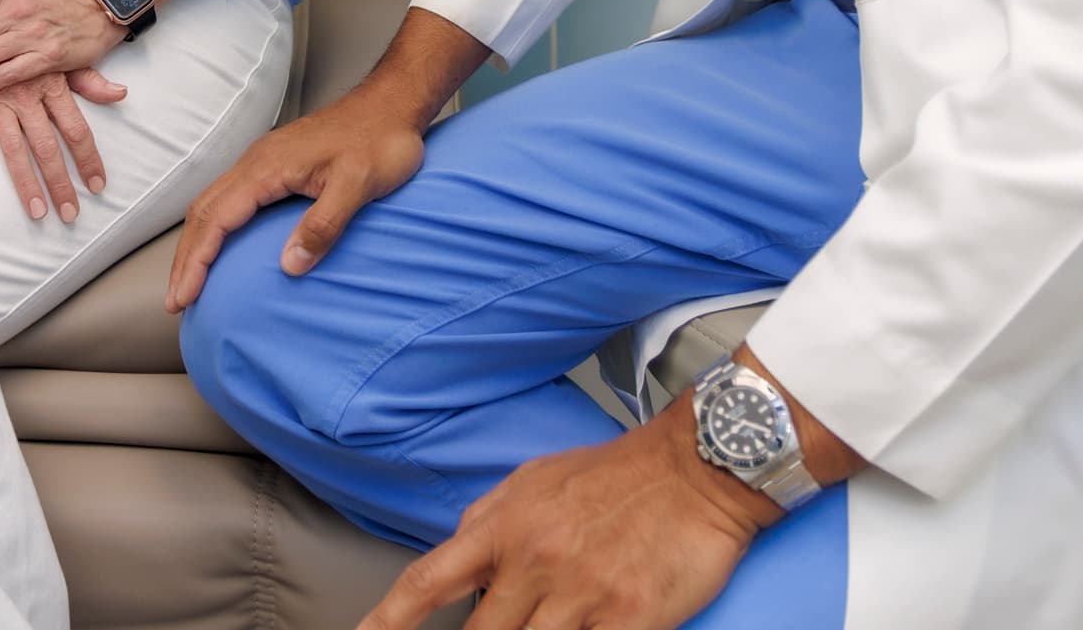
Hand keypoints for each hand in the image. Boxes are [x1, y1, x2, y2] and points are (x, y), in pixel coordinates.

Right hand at [0, 66, 127, 221]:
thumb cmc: (30, 35)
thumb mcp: (62, 54)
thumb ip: (89, 80)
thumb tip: (121, 94)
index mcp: (52, 86)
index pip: (76, 129)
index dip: (88, 158)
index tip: (97, 186)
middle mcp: (27, 96)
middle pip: (47, 147)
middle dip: (59, 182)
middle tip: (69, 214)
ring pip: (12, 147)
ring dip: (24, 181)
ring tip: (35, 211)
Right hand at [165, 87, 429, 311]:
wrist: (390, 104)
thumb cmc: (380, 141)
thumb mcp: (359, 185)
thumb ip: (324, 224)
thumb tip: (289, 267)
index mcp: (269, 168)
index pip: (217, 219)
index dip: (197, 260)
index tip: (184, 296)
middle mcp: (257, 162)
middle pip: (203, 211)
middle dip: (186, 257)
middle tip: (176, 301)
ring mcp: (263, 161)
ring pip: (212, 203)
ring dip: (196, 242)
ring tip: (188, 281)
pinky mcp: (273, 164)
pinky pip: (229, 197)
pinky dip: (214, 227)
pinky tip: (219, 245)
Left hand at [355, 394, 769, 629]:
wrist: (694, 469)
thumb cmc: (615, 475)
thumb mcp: (534, 483)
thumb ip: (491, 525)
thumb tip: (461, 572)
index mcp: (504, 527)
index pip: (429, 581)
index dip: (388, 619)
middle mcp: (534, 563)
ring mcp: (581, 595)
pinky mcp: (630, 619)